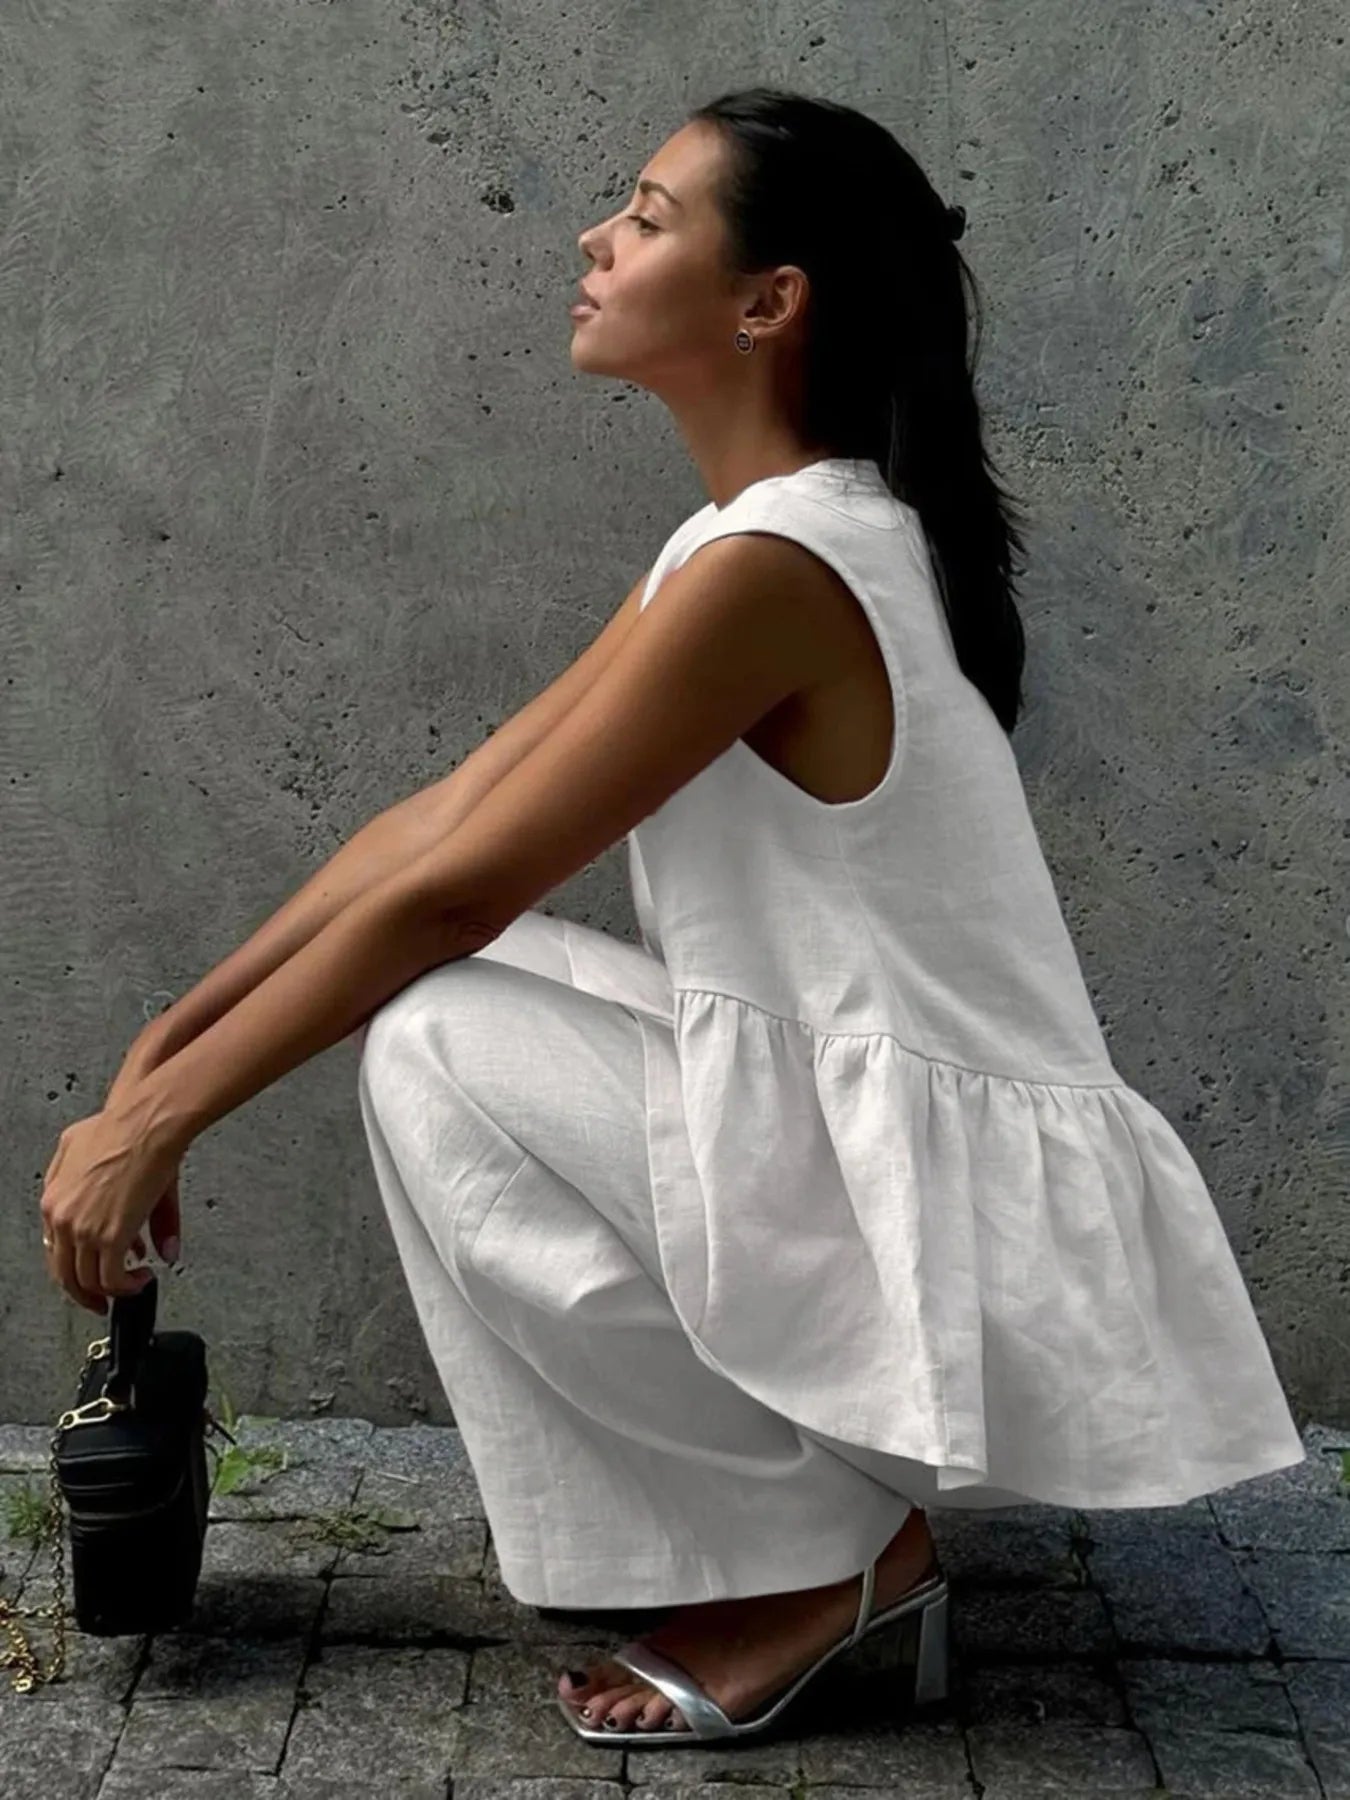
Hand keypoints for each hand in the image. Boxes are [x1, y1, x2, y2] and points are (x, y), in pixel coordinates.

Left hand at [39, 1031, 185, 1314]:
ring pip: (89, 1280)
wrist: (146, 1123)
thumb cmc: (124, 1129)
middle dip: (85, 1293)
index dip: (74, 1266)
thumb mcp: (98, 1159)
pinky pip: (113, 1279)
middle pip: (66, 1273)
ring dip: (112, 1290)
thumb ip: (102, 1195)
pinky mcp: (111, 1237)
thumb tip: (119, 1217)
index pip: (54, 1249)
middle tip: (102, 1300)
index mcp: (52, 1201)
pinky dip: (128, 1286)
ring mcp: (83, 1230)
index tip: (90, 1272)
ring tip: (134, 1283)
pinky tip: (143, 1277)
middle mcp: (61, 1219)